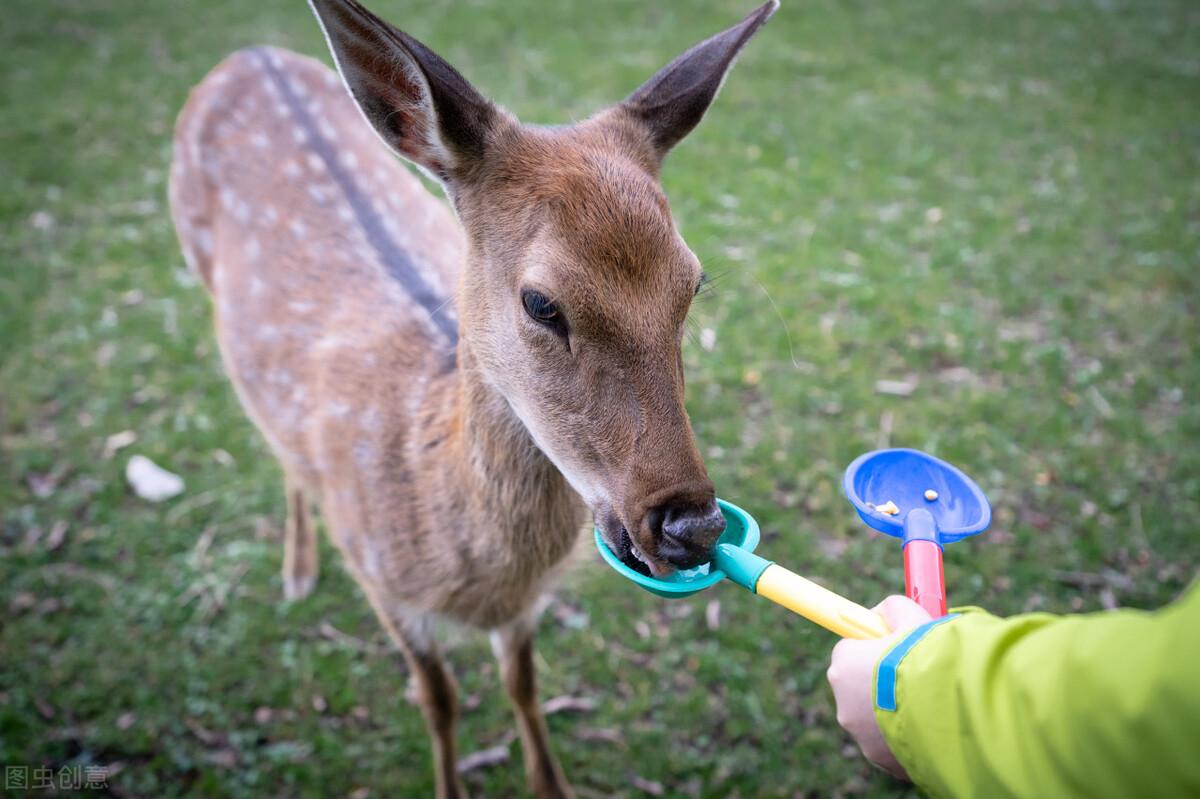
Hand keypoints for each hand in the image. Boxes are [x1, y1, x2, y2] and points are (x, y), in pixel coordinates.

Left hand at [826, 595, 932, 779]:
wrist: (945, 707)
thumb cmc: (925, 657)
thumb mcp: (911, 617)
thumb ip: (893, 608)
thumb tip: (885, 611)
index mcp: (843, 665)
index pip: (849, 652)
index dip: (872, 648)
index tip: (889, 646)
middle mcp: (844, 704)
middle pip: (860, 687)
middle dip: (882, 682)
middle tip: (914, 674)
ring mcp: (861, 737)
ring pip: (877, 719)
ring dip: (897, 711)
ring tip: (929, 701)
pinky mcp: (882, 760)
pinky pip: (892, 743)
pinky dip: (908, 734)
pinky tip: (931, 725)